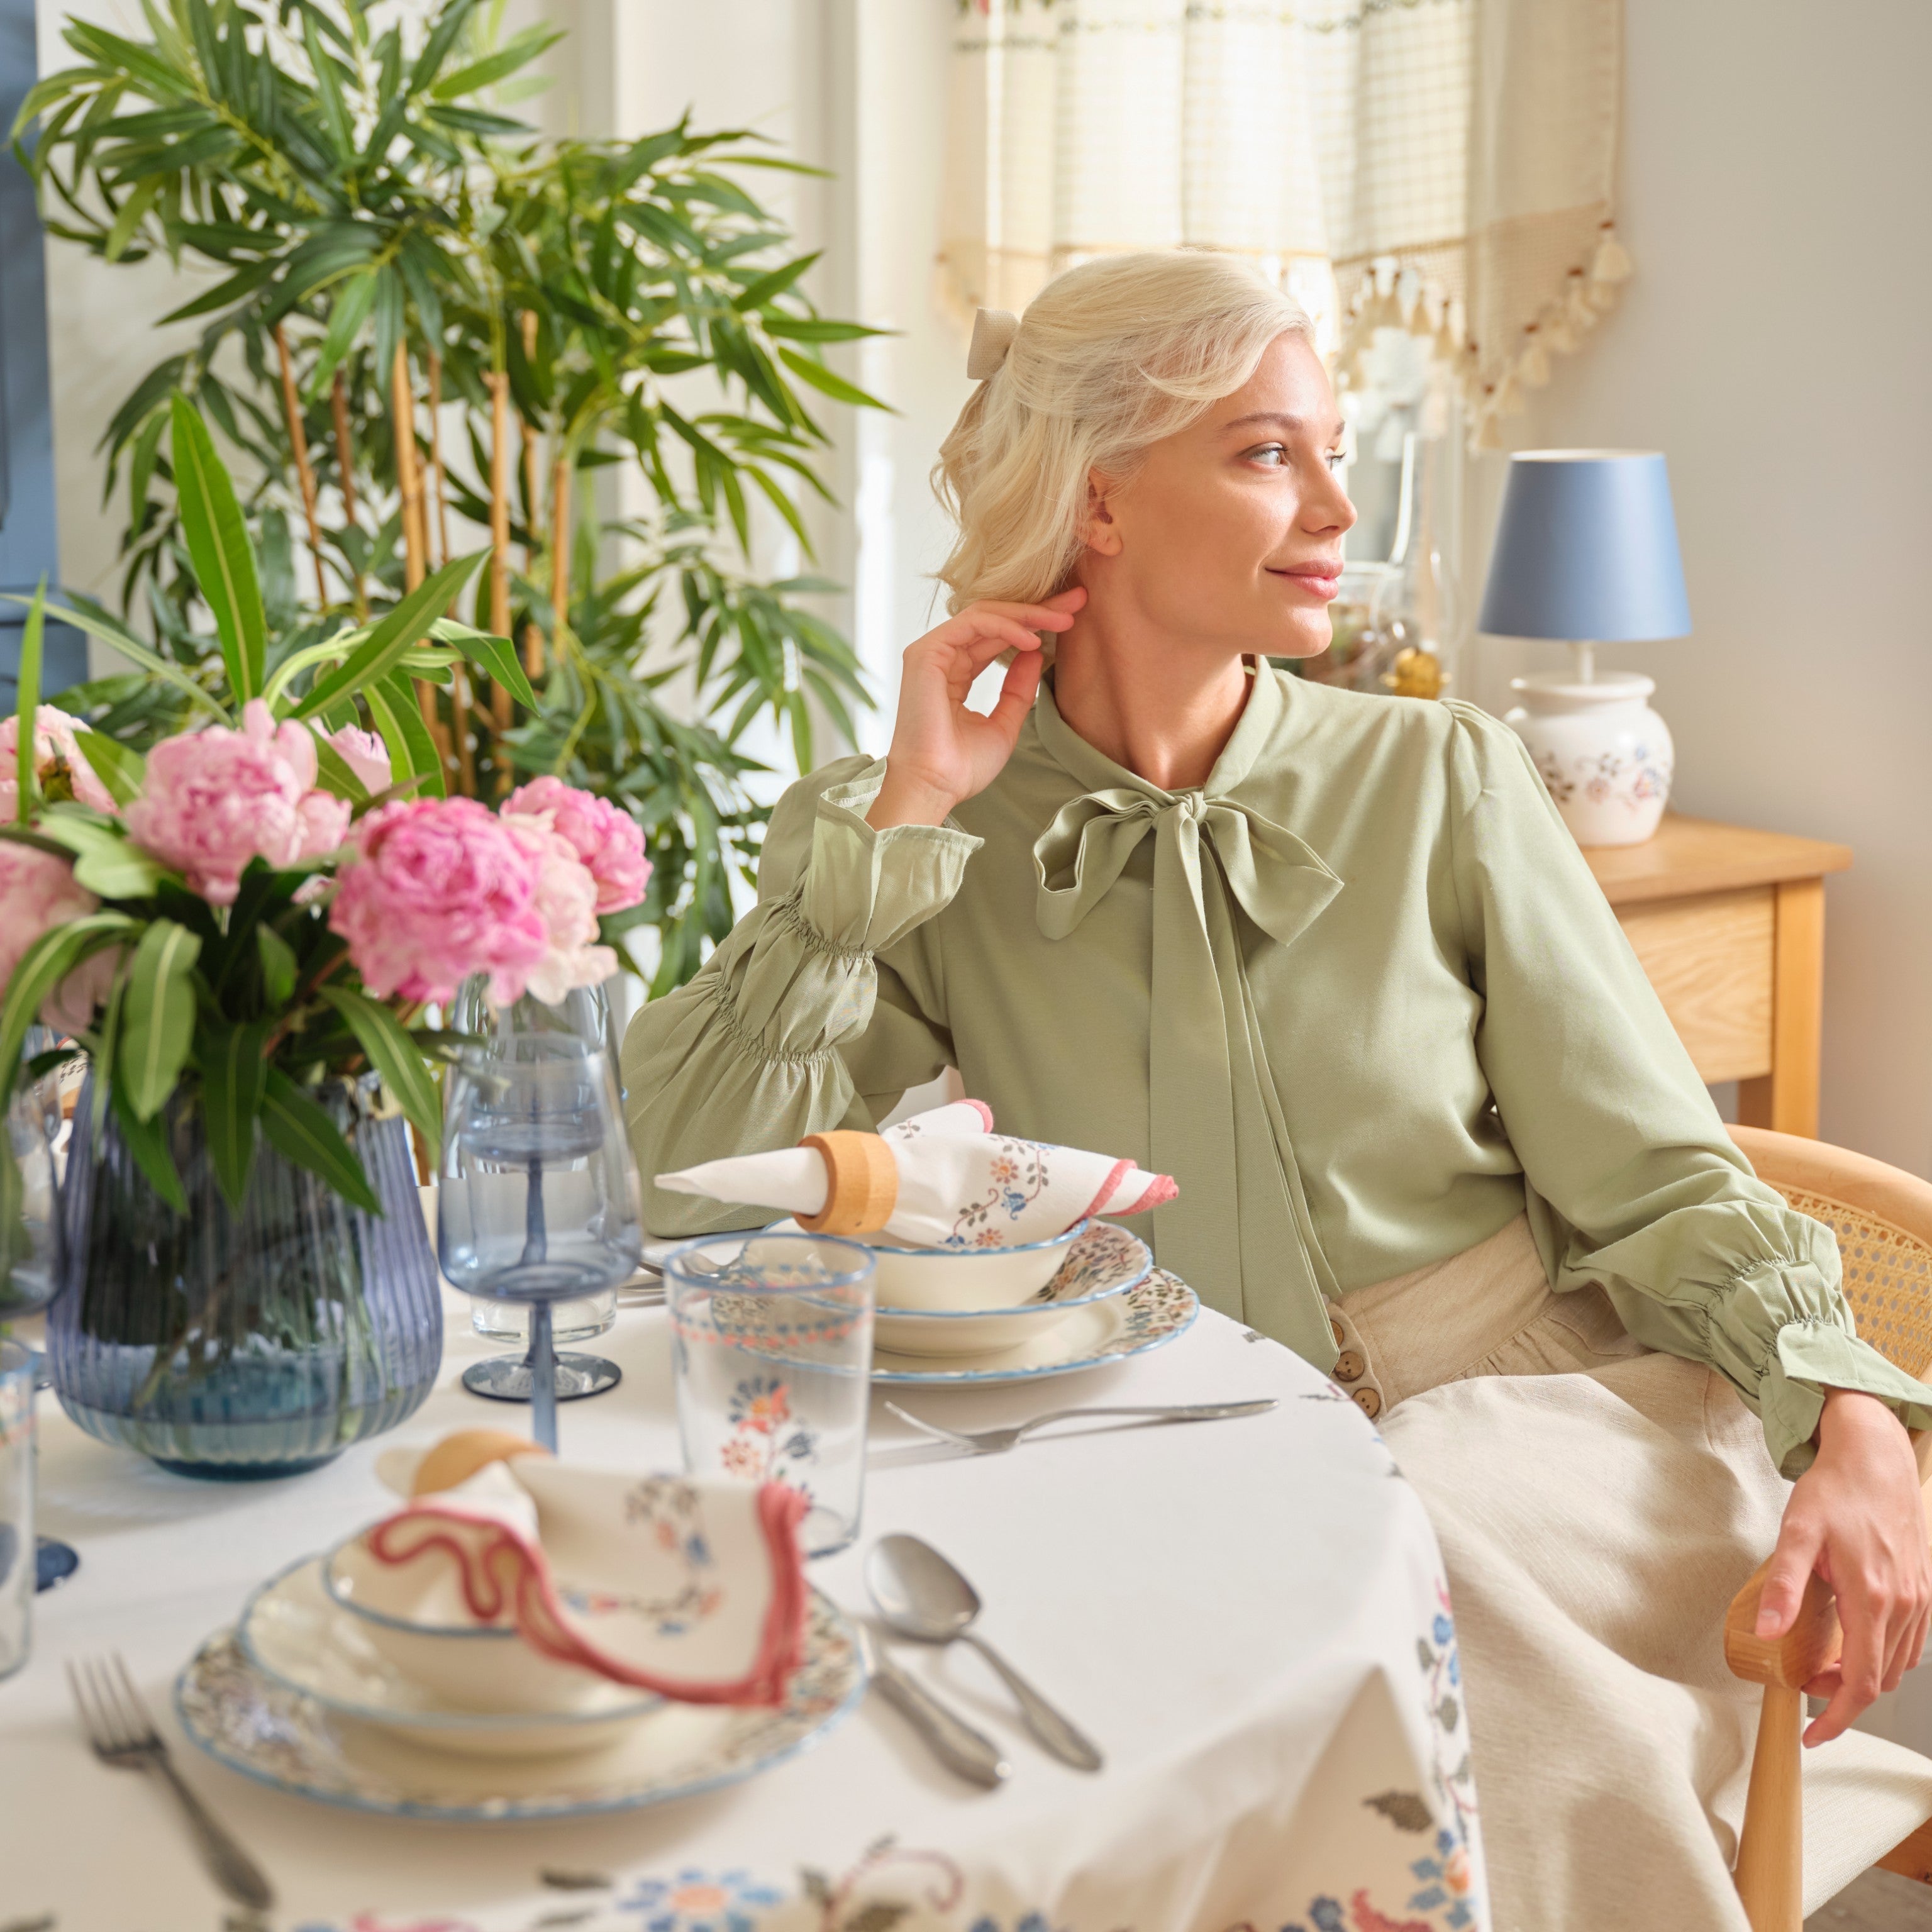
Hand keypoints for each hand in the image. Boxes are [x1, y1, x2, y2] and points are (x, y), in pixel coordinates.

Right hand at [866, 591, 1084, 829]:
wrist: (935, 786)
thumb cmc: (962, 766)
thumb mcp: (1005, 723)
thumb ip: (1018, 689)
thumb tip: (1035, 653)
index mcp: (955, 673)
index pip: (998, 636)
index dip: (1035, 624)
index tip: (1071, 619)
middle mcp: (942, 657)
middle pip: (995, 619)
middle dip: (1038, 609)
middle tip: (1077, 602)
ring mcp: (932, 652)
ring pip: (985, 615)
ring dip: (1028, 614)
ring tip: (1063, 620)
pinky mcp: (927, 653)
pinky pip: (973, 624)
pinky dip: (1006, 627)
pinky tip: (1033, 639)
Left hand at [1758, 1387, 1930, 1744]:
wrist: (1875, 1460)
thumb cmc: (1835, 1493)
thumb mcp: (1796, 1532)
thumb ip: (1782, 1585)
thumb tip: (1767, 1633)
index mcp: (1873, 1599)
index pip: (1859, 1682)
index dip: (1837, 1717)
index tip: (1812, 1734)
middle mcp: (1905, 1606)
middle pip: (1878, 1680)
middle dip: (1841, 1696)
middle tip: (1803, 1685)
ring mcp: (1919, 1599)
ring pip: (1897, 1665)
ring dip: (1862, 1676)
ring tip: (1820, 1665)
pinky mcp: (1922, 1590)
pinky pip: (1908, 1642)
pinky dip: (1881, 1656)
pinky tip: (1853, 1642)